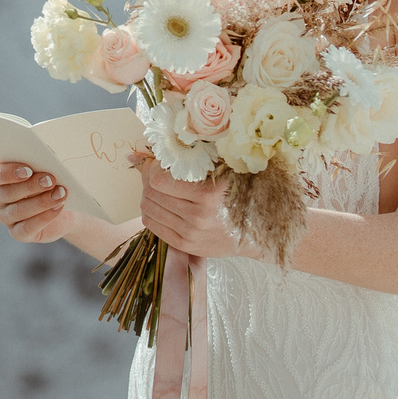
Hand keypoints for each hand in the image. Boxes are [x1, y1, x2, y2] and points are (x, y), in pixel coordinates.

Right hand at [0, 159, 73, 243]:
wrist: (63, 202)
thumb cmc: (50, 178)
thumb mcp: (44, 166)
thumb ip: (38, 162)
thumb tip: (45, 160)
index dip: (7, 173)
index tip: (28, 170)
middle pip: (5, 193)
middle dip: (29, 186)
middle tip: (50, 180)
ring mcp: (6, 217)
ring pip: (16, 211)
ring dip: (40, 202)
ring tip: (60, 194)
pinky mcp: (18, 233)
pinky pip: (26, 228)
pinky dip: (44, 218)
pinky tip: (57, 208)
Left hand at [135, 157, 253, 260]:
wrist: (254, 232)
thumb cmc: (237, 195)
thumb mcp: (221, 171)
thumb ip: (191, 159)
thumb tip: (143, 153)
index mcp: (208, 194)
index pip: (159, 180)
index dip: (153, 168)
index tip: (159, 162)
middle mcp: (198, 216)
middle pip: (152, 194)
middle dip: (148, 179)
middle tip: (154, 172)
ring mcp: (191, 234)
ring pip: (149, 210)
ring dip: (148, 196)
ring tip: (157, 189)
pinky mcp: (186, 245)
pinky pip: (154, 227)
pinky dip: (150, 214)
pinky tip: (160, 205)